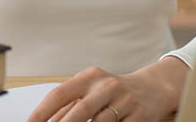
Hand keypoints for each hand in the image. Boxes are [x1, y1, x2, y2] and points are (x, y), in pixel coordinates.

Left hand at [26, 56, 188, 121]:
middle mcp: (107, 86)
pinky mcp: (139, 117)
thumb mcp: (92, 90)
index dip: (41, 112)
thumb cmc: (114, 92)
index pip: (59, 94)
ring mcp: (125, 102)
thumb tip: (44, 121)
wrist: (154, 88)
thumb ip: (70, 105)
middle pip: (80, 111)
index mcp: (90, 77)